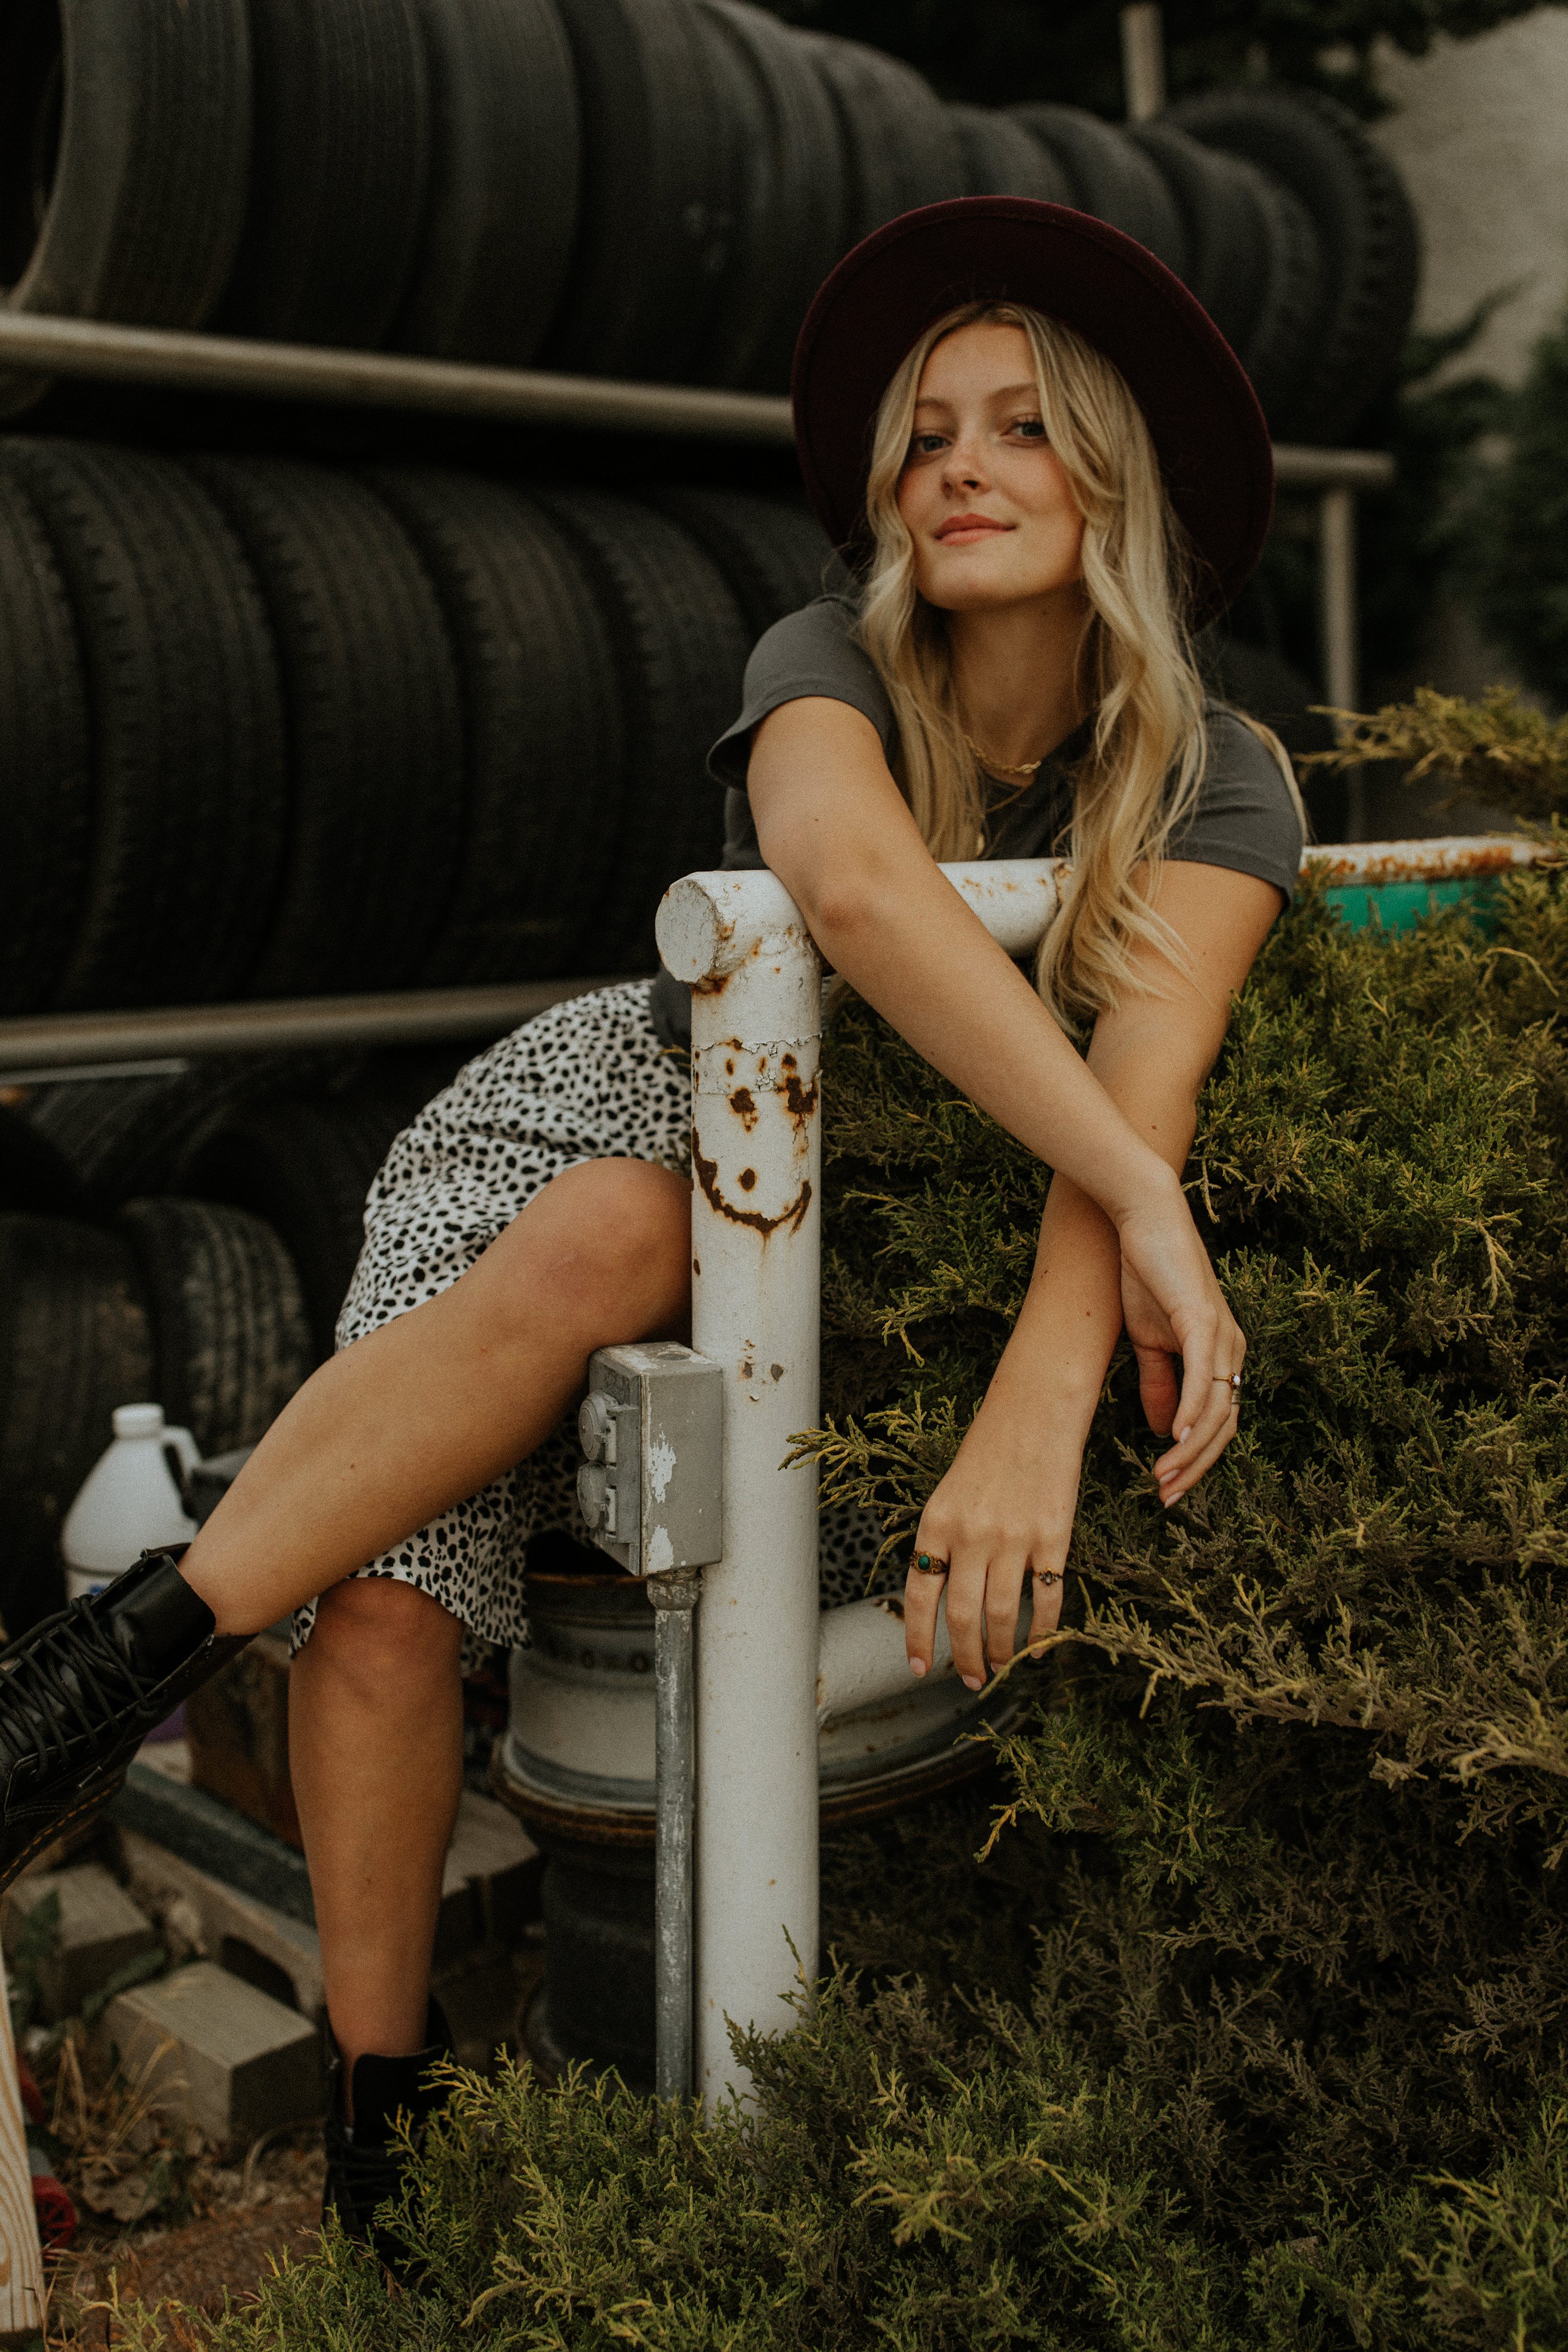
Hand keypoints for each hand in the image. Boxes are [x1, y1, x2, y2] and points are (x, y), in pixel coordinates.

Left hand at [903, 1388, 1081, 1687]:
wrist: (1035, 1412)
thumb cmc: (989, 1452)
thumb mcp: (949, 1493)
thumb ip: (944, 1542)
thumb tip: (943, 1598)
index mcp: (936, 1522)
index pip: (921, 1594)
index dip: (918, 1637)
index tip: (920, 1668)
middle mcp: (971, 1534)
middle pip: (964, 1616)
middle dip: (965, 1657)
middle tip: (971, 1679)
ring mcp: (1014, 1538)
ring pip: (1003, 1615)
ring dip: (1001, 1651)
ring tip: (1001, 1667)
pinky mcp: (1054, 1539)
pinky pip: (1047, 1599)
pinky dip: (1043, 1631)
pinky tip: (1040, 1646)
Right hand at [1114, 1176, 1243, 1505]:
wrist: (1144, 1220)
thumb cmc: (1147, 1274)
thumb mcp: (1149, 1340)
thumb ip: (1159, 1384)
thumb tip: (1162, 1432)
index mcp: (1221, 1354)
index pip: (1218, 1423)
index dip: (1196, 1460)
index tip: (1168, 1487)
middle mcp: (1232, 1349)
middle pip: (1224, 1427)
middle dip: (1196, 1467)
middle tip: (1166, 1497)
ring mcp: (1222, 1335)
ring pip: (1216, 1410)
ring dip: (1189, 1451)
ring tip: (1163, 1477)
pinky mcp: (1203, 1320)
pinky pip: (1203, 1377)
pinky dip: (1191, 1411)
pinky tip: (1173, 1438)